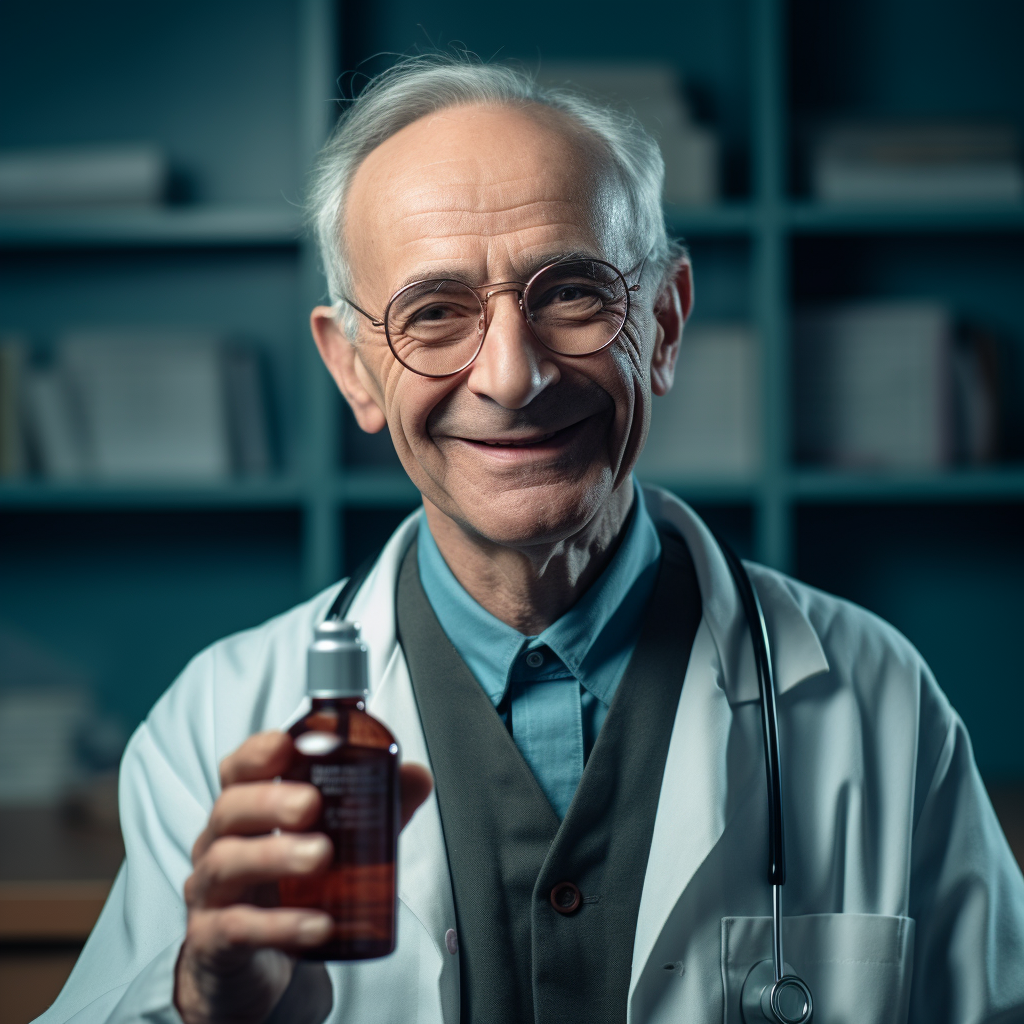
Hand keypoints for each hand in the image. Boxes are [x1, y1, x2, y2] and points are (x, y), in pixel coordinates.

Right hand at [174, 731, 432, 1023]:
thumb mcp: (329, 844)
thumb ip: (372, 809)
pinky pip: (238, 928)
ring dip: (275, 856)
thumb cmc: (285, 889)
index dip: (257, 752)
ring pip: (227, 864)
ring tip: (321, 856)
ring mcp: (211, 894)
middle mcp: (219, 844)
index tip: (286, 744)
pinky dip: (280, 924)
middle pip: (229, 810)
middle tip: (311, 804)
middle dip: (270, 801)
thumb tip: (415, 776)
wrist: (248, 966)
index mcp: (245, 812)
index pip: (237, 770)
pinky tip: (318, 924)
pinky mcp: (216, 941)